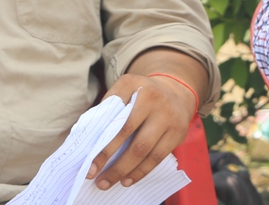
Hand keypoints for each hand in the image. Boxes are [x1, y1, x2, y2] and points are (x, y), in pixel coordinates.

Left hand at [85, 73, 195, 189]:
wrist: (176, 90)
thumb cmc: (141, 92)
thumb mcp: (126, 86)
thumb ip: (110, 105)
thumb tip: (92, 137)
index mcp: (141, 90)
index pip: (121, 124)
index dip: (105, 148)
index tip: (90, 166)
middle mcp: (159, 104)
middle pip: (136, 142)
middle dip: (116, 166)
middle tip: (98, 180)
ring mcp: (171, 120)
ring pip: (147, 153)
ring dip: (127, 171)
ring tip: (109, 182)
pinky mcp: (178, 133)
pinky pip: (158, 157)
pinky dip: (142, 171)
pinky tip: (128, 179)